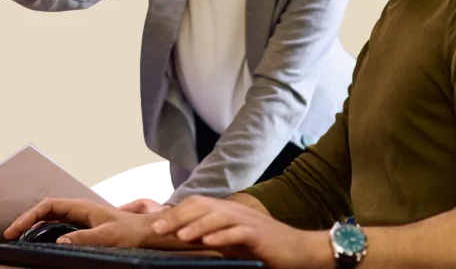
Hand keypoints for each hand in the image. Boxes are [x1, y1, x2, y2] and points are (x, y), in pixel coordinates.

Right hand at [4, 198, 176, 249]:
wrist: (147, 232)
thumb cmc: (130, 232)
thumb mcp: (107, 236)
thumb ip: (83, 238)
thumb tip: (59, 241)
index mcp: (82, 207)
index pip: (48, 206)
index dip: (29, 216)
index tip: (15, 230)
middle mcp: (80, 209)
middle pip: (46, 210)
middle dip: (26, 220)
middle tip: (11, 235)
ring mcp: (81, 217)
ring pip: (51, 217)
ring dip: (34, 224)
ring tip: (20, 237)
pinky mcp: (84, 226)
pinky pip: (59, 224)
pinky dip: (45, 230)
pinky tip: (40, 239)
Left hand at [150, 195, 332, 268]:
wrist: (299, 250)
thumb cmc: (264, 248)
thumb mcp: (234, 241)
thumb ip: (214, 236)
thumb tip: (186, 239)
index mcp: (227, 211)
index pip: (197, 204)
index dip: (175, 212)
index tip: (156, 224)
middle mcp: (236, 212)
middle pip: (203, 206)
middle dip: (178, 216)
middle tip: (158, 229)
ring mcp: (248, 222)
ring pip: (218, 216)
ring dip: (197, 225)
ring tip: (180, 235)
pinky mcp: (260, 235)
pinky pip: (238, 232)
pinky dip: (222, 236)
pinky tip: (208, 242)